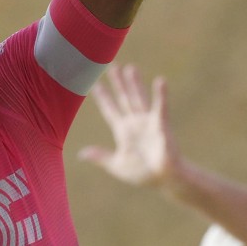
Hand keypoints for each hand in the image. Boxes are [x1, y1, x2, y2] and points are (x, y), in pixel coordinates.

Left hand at [78, 64, 180, 186]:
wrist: (165, 180)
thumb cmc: (143, 174)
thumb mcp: (117, 165)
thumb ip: (101, 157)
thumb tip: (81, 154)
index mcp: (122, 130)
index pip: (109, 109)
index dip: (102, 96)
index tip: (94, 83)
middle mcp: (134, 122)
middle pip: (123, 98)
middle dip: (117, 83)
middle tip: (111, 65)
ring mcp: (147, 122)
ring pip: (138, 98)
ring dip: (134, 84)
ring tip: (130, 68)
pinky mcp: (161, 125)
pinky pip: (160, 107)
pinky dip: (161, 95)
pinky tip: (160, 81)